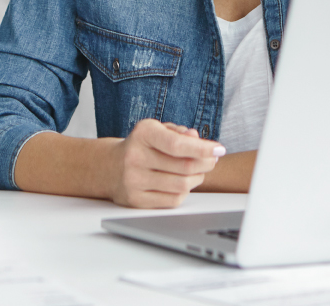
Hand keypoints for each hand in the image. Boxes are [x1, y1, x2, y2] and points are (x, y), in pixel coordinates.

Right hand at [105, 120, 224, 207]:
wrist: (110, 167)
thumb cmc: (142, 146)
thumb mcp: (158, 130)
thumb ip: (179, 133)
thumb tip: (197, 138)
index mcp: (143, 134)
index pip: (177, 144)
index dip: (202, 148)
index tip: (219, 149)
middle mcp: (135, 157)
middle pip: (184, 166)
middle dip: (206, 163)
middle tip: (212, 160)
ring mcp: (134, 181)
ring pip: (181, 185)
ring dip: (197, 178)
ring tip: (197, 171)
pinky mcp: (136, 200)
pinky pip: (173, 200)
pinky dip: (184, 191)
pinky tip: (182, 183)